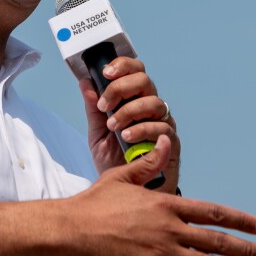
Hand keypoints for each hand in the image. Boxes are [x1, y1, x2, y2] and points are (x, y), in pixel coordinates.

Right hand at [64, 136, 255, 255]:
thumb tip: (165, 143)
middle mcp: (168, 229)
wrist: (68, 232)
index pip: (212, 212)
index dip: (239, 219)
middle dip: (246, 249)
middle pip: (217, 241)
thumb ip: (148, 164)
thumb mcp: (122, 178)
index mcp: (164, 204)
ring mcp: (161, 254)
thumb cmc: (93, 204)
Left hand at [79, 56, 179, 192]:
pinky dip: (141, 130)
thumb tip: (85, 82)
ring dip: (129, 111)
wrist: (126, 190)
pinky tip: (127, 137)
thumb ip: (93, 109)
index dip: (122, 66)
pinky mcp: (170, 141)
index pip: (134, 71)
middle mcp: (150, 106)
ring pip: (153, 102)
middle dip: (121, 88)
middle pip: (144, 80)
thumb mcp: (97, 133)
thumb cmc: (114, 159)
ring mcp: (162, 122)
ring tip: (113, 126)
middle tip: (104, 105)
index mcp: (133, 99)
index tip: (105, 73)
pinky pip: (161, 127)